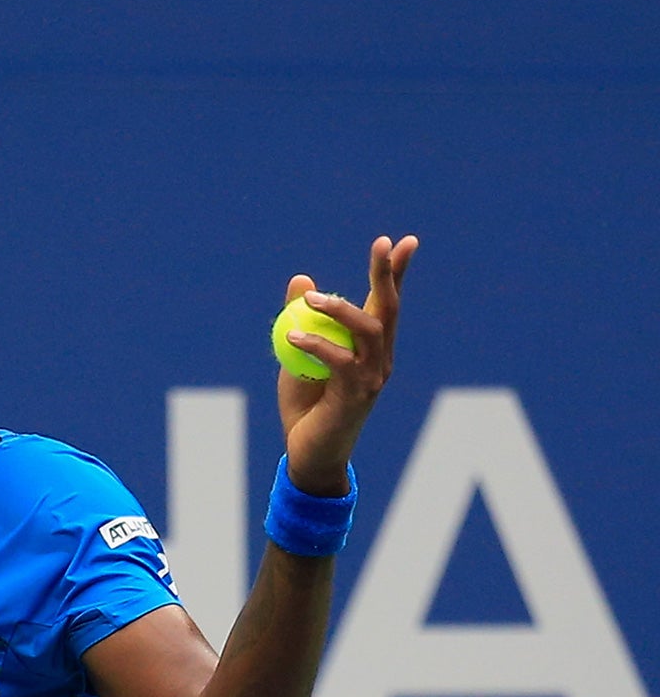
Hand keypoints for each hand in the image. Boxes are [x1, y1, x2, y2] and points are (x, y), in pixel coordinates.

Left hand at [276, 234, 418, 495]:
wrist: (310, 454)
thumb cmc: (306, 407)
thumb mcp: (297, 356)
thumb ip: (302, 321)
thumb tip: (301, 279)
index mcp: (372, 349)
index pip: (388, 303)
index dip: (397, 272)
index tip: (403, 241)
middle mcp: (381, 359)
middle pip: (390, 308)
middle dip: (388, 274)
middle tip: (381, 243)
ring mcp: (374, 377)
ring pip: (371, 330)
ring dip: (342, 309)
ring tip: (310, 300)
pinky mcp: (357, 395)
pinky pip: (340, 362)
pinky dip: (316, 345)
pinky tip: (292, 337)